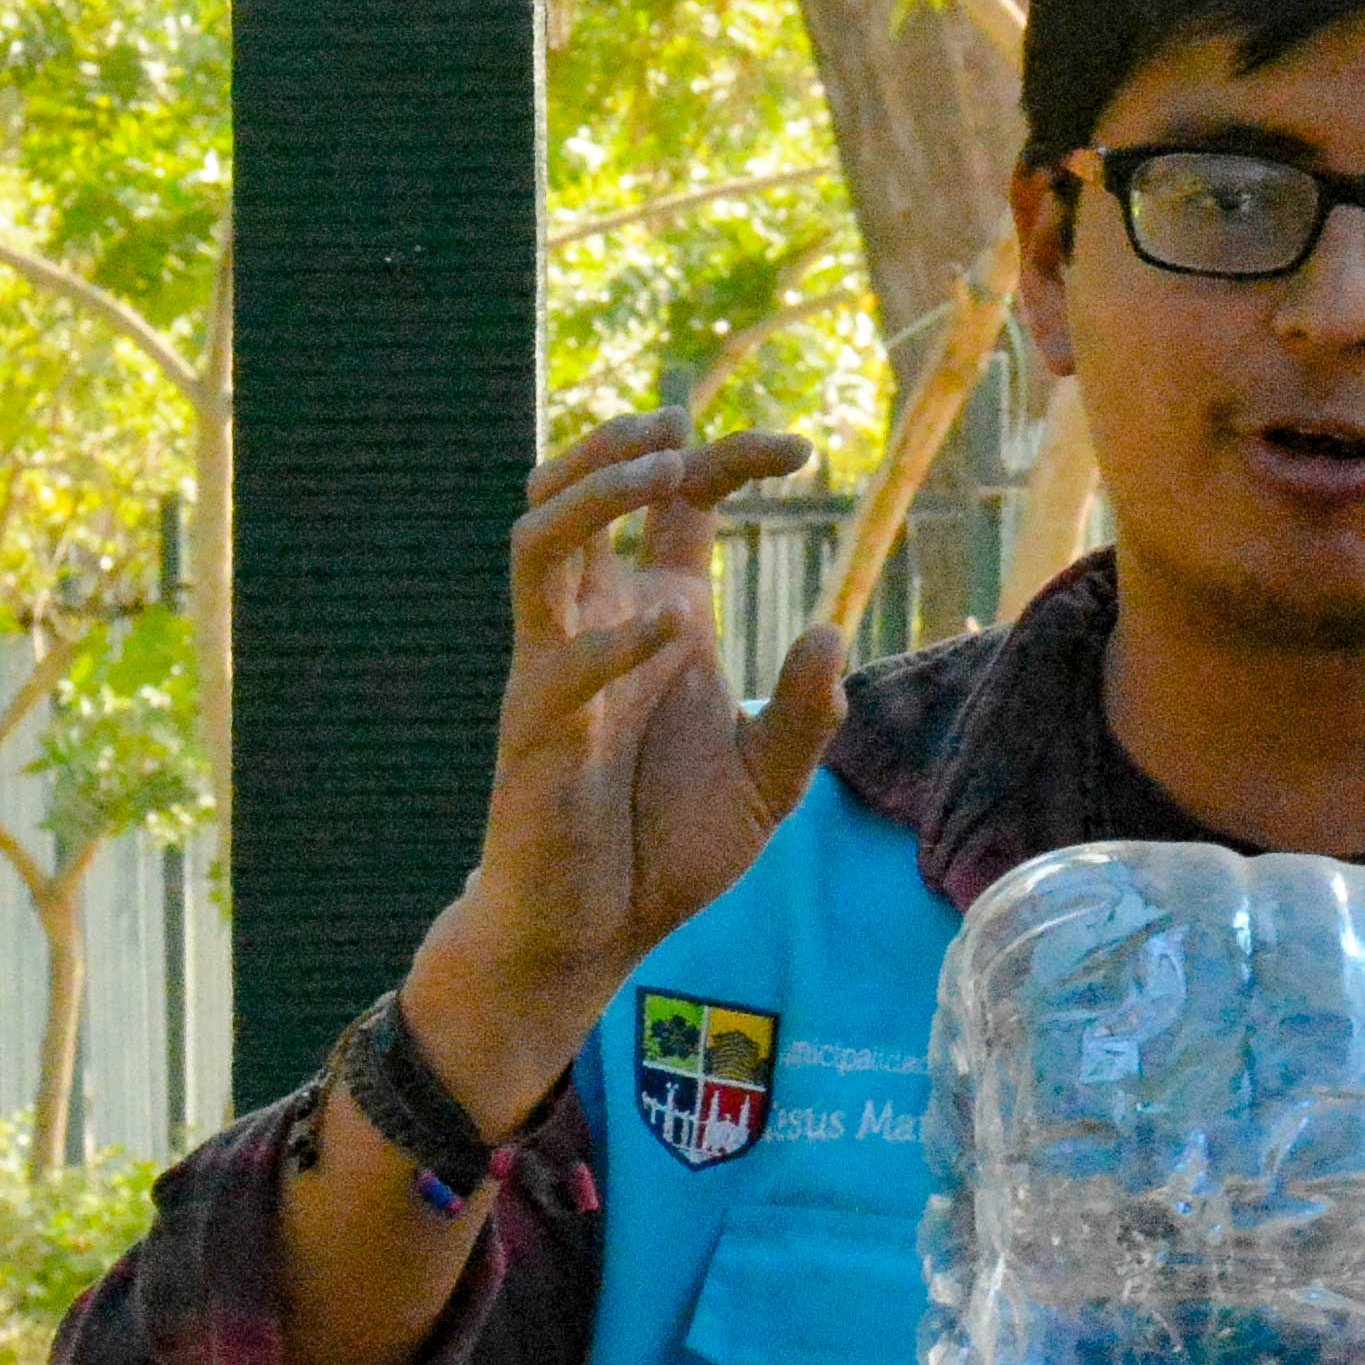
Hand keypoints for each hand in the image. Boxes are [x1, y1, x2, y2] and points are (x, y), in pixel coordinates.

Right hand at [413, 409, 851, 1118]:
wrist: (592, 937)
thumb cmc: (665, 850)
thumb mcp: (766, 785)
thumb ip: (804, 716)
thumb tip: (830, 634)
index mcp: (654, 619)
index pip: (675, 506)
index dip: (727, 459)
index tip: (801, 446)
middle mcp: (596, 626)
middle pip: (578, 491)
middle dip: (624, 443)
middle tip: (685, 427)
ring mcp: (554, 672)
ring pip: (540, 542)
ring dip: (596, 495)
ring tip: (664, 472)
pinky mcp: (534, 733)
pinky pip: (557, 665)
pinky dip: (612, 641)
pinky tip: (669, 628)